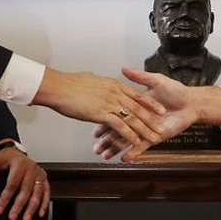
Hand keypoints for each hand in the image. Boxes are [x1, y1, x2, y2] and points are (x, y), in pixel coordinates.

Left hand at [0, 142, 48, 219]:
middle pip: (26, 190)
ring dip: (32, 207)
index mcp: (20, 163)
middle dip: (19, 205)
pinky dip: (44, 203)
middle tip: (12, 217)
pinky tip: (40, 213)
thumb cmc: (5, 158)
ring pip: (37, 193)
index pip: (12, 184)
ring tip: (26, 218)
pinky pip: (46, 191)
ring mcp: (39, 173)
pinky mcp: (44, 178)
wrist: (15, 153)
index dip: (6, 198)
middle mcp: (31, 168)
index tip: (0, 209)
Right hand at [32, 68, 166, 146]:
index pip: (137, 94)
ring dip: (145, 129)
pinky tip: (136, 141)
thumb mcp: (90, 78)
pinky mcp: (102, 113)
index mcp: (113, 85)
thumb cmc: (70, 83)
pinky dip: (129, 134)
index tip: (160, 109)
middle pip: (139, 107)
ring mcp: (109, 103)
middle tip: (162, 126)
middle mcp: (115, 93)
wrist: (58, 86)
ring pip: (133, 118)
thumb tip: (104, 84)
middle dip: (152, 119)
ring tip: (155, 137)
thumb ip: (101, 83)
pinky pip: (120, 126)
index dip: (150, 103)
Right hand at [93, 68, 218, 161]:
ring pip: (128, 140)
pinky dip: (134, 152)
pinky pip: (143, 146)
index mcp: (137, 105)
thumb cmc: (177, 91)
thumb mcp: (156, 80)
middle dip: (107, 139)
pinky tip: (124, 158)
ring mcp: (147, 128)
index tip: (95, 128)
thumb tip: (124, 69)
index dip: (105, 121)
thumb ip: (140, 77)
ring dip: (116, 148)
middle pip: (119, 130)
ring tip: (104, 155)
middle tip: (95, 147)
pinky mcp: (156, 137)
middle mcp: (140, 118)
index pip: (117, 113)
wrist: (192, 103)